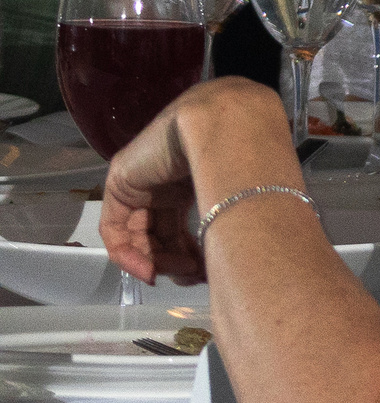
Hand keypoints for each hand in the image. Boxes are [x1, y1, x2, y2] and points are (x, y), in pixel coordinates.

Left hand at [98, 79, 271, 288]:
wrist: (225, 124)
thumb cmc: (243, 155)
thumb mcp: (234, 199)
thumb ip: (223, 226)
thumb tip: (227, 263)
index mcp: (190, 182)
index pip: (180, 226)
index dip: (190, 255)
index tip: (205, 275)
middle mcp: (164, 183)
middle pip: (160, 234)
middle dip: (176, 262)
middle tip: (193, 279)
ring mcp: (141, 181)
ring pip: (138, 234)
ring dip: (157, 262)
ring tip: (176, 276)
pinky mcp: (120, 181)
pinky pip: (114, 227)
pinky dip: (127, 254)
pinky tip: (149, 269)